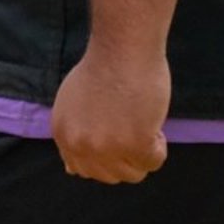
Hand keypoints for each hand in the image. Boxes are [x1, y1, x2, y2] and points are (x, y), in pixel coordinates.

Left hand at [50, 42, 170, 183]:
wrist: (123, 48)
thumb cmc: (103, 67)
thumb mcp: (73, 104)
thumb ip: (74, 135)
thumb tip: (72, 170)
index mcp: (64, 135)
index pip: (83, 169)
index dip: (106, 155)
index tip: (117, 135)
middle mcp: (81, 146)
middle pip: (109, 175)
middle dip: (125, 157)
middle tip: (133, 126)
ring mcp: (108, 147)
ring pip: (133, 174)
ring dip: (143, 153)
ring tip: (144, 124)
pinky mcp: (136, 144)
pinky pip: (154, 162)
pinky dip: (159, 148)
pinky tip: (154, 124)